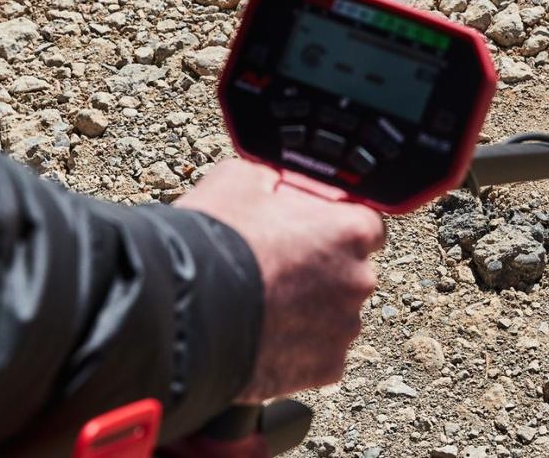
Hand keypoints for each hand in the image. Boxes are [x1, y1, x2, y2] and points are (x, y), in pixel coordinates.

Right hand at [174, 159, 384, 401]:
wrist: (181, 310)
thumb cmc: (214, 243)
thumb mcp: (241, 179)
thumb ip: (276, 181)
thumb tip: (275, 185)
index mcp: (349, 230)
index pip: (367, 226)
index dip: (335, 229)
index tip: (311, 234)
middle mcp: (358, 280)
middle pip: (350, 274)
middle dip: (321, 274)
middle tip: (277, 273)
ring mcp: (344, 328)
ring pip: (335, 317)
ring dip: (309, 314)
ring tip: (263, 310)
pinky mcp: (325, 369)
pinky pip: (319, 356)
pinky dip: (298, 351)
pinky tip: (264, 339)